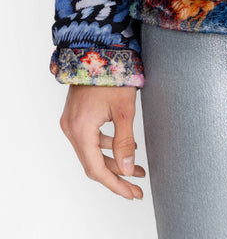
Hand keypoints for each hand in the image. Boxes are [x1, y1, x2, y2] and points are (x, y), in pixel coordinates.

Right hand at [59, 85, 145, 199]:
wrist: (97, 49)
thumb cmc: (112, 75)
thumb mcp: (124, 110)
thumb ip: (125, 141)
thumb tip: (128, 170)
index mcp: (80, 129)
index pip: (97, 169)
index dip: (115, 184)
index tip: (132, 194)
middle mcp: (71, 128)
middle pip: (93, 162)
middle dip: (117, 175)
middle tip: (137, 186)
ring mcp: (72, 122)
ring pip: (92, 151)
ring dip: (114, 160)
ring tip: (138, 167)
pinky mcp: (76, 115)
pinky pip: (90, 139)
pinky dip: (107, 146)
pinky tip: (126, 145)